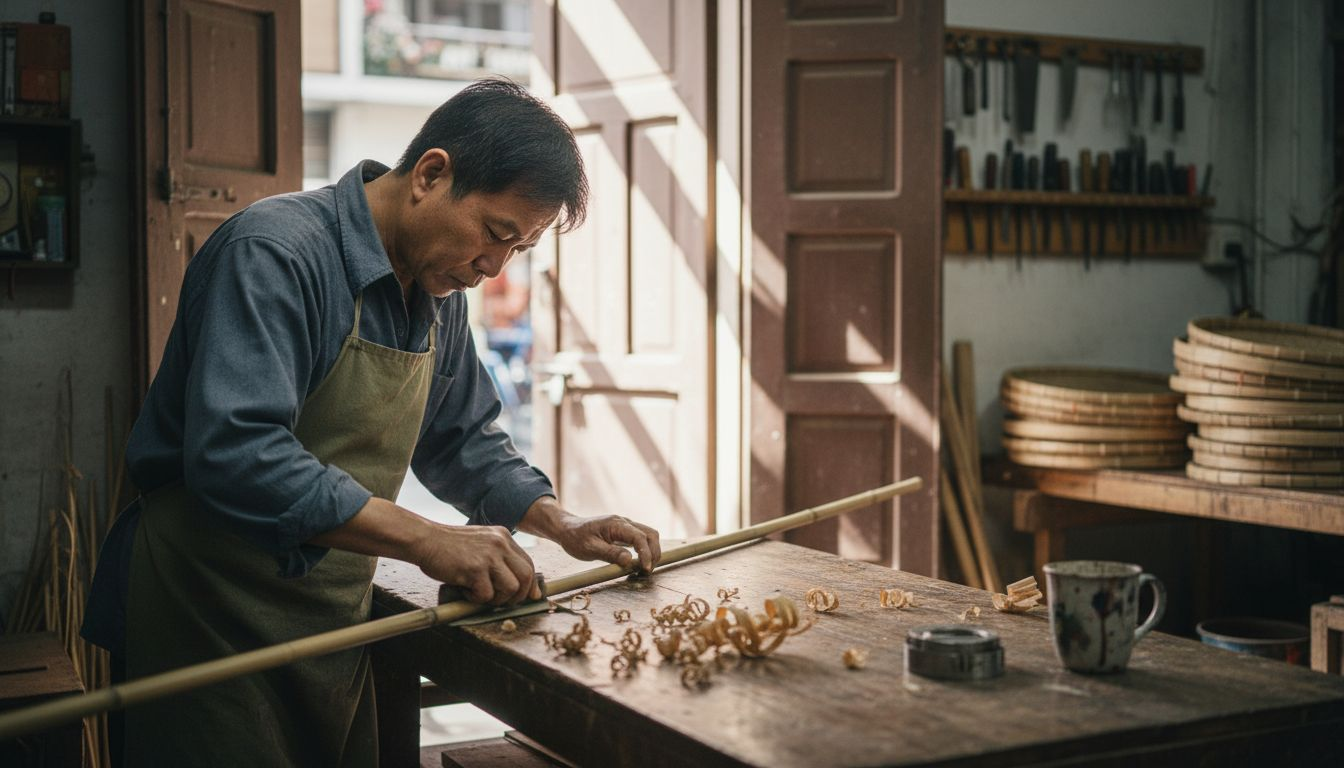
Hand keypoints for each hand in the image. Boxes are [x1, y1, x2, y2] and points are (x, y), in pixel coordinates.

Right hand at [409, 523, 539, 605]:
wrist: (425, 539)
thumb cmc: (449, 546)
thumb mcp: (480, 543)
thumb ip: (498, 559)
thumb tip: (517, 586)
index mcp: (503, 537)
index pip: (528, 563)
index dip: (530, 584)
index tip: (529, 597)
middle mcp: (500, 544)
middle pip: (526, 576)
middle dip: (519, 596)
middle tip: (503, 602)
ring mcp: (488, 556)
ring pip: (510, 588)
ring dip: (497, 599)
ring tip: (479, 594)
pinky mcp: (475, 569)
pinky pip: (486, 595)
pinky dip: (475, 599)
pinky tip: (464, 590)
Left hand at [520, 496, 661, 572]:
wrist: (567, 529)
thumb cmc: (576, 539)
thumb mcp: (590, 549)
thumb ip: (610, 554)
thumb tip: (630, 561)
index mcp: (616, 524)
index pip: (640, 537)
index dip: (646, 554)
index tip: (645, 569)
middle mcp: (624, 522)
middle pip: (650, 534)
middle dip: (654, 553)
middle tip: (648, 571)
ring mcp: (625, 526)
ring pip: (649, 535)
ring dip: (652, 551)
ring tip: (645, 568)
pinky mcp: (624, 532)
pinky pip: (641, 539)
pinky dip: (646, 550)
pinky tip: (639, 562)